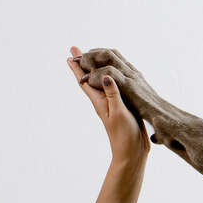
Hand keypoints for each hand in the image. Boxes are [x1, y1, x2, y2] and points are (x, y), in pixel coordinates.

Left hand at [68, 45, 149, 164]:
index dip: (77, 68)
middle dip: (84, 64)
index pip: (85, 82)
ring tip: (93, 58)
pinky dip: (111, 78)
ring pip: (102, 82)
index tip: (69, 55)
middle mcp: (104, 101)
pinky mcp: (123, 107)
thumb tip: (103, 75)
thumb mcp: (118, 113)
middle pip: (91, 79)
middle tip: (75, 49)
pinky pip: (114, 88)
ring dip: (96, 69)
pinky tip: (113, 76)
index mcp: (100, 102)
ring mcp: (113, 104)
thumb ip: (113, 94)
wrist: (133, 152)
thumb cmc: (124, 136)